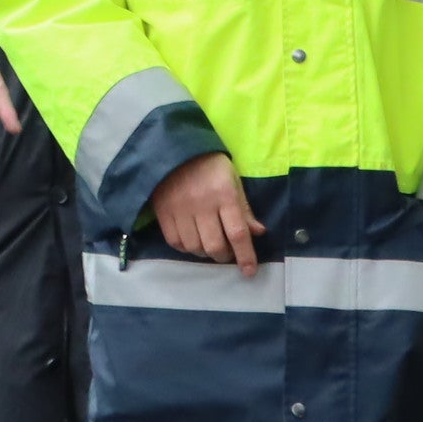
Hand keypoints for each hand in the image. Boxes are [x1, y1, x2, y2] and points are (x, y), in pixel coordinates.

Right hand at [151, 151, 259, 273]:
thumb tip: (258, 233)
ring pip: (195, 247)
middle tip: (226, 253)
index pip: (237, 232)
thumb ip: (244, 208)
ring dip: (205, 253)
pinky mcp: (164, 212)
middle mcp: (202, 204)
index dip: (245, 256)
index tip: (249, 271)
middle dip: (223, 256)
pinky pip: (175, 242)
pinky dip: (186, 248)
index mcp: (224, 195)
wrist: (174, 150)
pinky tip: (192, 242)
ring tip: (209, 246)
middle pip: (215, 245)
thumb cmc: (210, 166)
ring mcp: (180, 209)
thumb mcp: (233, 181)